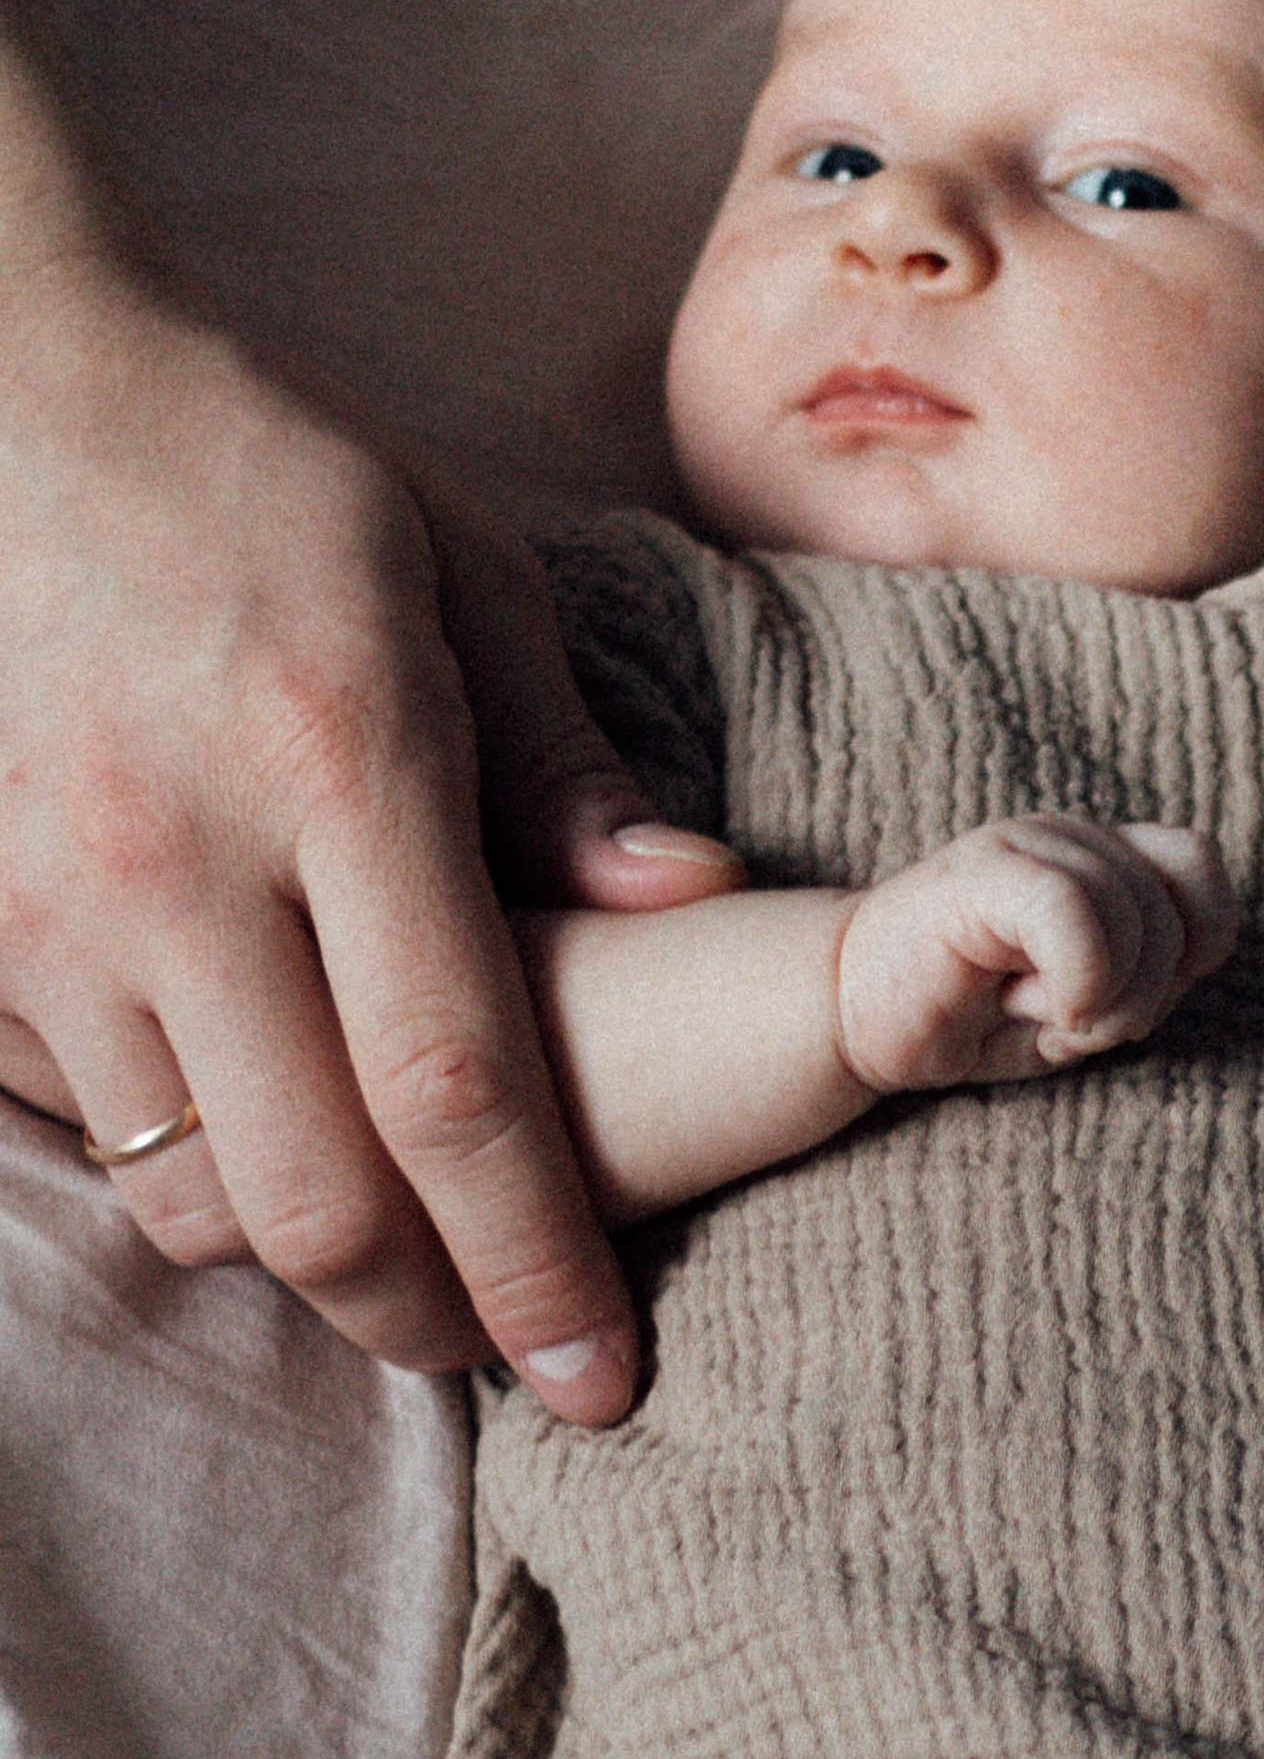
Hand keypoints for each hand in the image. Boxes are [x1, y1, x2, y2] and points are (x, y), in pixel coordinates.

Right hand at [0, 278, 739, 1416]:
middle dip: (420, 1317)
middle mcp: (180, 854)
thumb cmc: (264, 472)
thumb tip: (698, 903)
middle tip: (495, 1354)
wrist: (4, 384)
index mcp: (341, 759)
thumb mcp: (455, 570)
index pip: (457, 1084)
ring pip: (185, 1185)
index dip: (536, 1259)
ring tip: (385, 1242)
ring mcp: (51, 899)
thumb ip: (565, 764)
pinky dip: (176, 1157)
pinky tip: (251, 1123)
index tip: (602, 1374)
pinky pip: (83, 1117)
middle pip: (313, 1194)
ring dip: (297, 1250)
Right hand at [835, 818, 1236, 1097]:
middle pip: (1175, 912)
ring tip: (1039, 1013)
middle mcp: (1068, 839)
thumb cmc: (973, 1017)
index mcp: (1099, 859)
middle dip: (1143, 998)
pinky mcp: (982, 872)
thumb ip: (1148, 976)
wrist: (853, 1015)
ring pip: (1133, 915)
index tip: (1131, 998)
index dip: (1196, 944)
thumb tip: (1188, 958)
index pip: (1200, 868)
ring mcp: (1023, 845)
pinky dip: (1079, 982)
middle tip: (1069, 1022)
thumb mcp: (1086, 1008)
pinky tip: (1033, 1009)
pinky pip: (1075, 912)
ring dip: (1105, 1000)